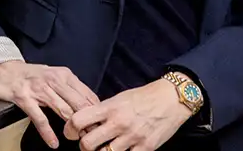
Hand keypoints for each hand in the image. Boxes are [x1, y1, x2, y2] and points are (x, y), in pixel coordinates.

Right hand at [0, 60, 99, 148]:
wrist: (2, 69)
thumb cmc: (29, 75)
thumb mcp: (53, 76)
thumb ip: (69, 89)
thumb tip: (89, 105)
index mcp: (64, 75)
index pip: (86, 94)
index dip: (96, 111)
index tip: (101, 124)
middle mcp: (54, 80)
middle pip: (78, 103)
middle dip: (88, 120)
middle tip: (94, 134)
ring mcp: (39, 89)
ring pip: (63, 109)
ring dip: (72, 126)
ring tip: (79, 139)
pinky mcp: (24, 98)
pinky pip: (39, 118)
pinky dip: (47, 132)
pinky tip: (54, 142)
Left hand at [63, 78, 192, 150]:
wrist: (172, 98)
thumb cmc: (144, 97)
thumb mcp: (120, 98)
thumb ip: (103, 111)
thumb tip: (86, 123)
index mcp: (110, 108)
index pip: (79, 120)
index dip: (70, 129)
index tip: (71, 133)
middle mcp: (119, 123)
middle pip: (87, 144)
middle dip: (84, 147)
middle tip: (88, 144)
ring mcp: (132, 137)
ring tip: (105, 148)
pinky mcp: (146, 148)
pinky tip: (123, 150)